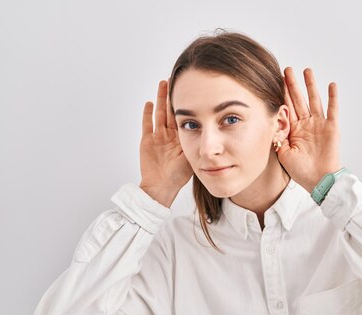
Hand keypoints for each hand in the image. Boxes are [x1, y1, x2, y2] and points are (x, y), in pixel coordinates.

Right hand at [139, 79, 193, 206]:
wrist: (162, 187)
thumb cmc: (179, 176)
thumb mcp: (193, 156)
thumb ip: (199, 144)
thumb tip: (215, 132)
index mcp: (182, 138)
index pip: (184, 116)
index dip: (186, 103)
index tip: (190, 89)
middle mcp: (170, 136)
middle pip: (171, 111)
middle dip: (172, 96)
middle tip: (174, 79)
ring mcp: (158, 138)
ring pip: (160, 114)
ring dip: (161, 99)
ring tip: (163, 84)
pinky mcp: (147, 141)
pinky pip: (147, 125)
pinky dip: (148, 114)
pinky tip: (150, 103)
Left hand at [276, 67, 342, 193]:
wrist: (319, 181)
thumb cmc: (301, 171)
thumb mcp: (283, 153)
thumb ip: (277, 136)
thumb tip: (271, 121)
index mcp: (293, 130)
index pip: (286, 107)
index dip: (281, 94)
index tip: (275, 80)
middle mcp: (306, 124)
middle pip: (298, 100)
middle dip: (293, 85)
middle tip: (287, 70)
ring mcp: (319, 125)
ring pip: (314, 100)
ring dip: (311, 86)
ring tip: (307, 71)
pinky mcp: (332, 128)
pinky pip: (333, 110)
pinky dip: (333, 98)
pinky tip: (331, 85)